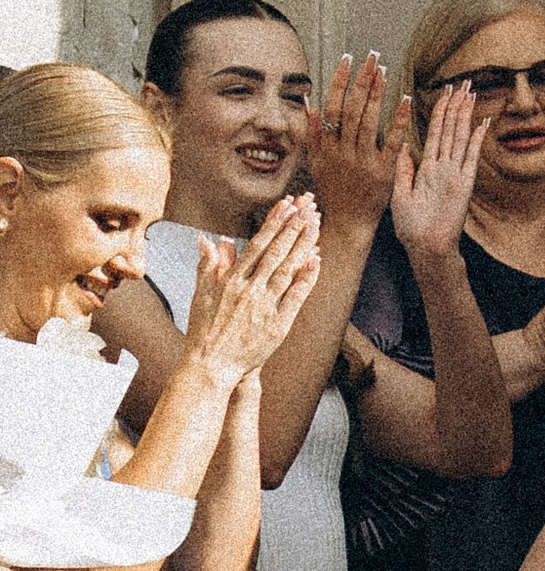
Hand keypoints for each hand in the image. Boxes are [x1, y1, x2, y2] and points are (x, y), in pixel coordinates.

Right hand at [182, 194, 325, 386]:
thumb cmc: (203, 330)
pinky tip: (317, 261)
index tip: (287, 206)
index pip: (256, 245)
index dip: (273, 224)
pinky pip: (296, 298)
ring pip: (287, 270)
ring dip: (303, 246)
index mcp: (230, 281)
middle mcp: (248, 290)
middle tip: (308, 207)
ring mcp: (264, 307)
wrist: (210, 365)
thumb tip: (207, 240)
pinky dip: (307, 278)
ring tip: (316, 225)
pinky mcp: (277, 325)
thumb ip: (207, 265)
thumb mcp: (200, 294)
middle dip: (293, 228)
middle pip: (275, 253)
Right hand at [301, 53, 402, 237]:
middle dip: (362, 81)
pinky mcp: (383, 173)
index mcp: (327, 147)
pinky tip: (406, 101)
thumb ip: (312, 133)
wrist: (348, 224)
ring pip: (369, 122)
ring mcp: (363, 162)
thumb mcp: (315, 163)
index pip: (332, 107)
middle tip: (372, 57)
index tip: (348, 59)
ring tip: (384, 72)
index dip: (339, 82)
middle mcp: (343, 152)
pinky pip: (392, 143)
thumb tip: (309, 102)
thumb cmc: (334, 191)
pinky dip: (398, 121)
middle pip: (351, 109)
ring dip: (377, 94)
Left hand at [388, 82, 489, 266]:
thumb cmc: (411, 227)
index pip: (434, 132)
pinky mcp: (464, 183)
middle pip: (450, 129)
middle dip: (456, 105)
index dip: (439, 111)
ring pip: (460, 137)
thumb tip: (402, 145)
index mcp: (427, 168)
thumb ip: (403, 168)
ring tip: (471, 93)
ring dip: (466, 115)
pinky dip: (477, 139)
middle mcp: (443, 167)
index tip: (444, 93)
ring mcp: (455, 173)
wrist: (425, 247)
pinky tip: (483, 122)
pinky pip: (470, 156)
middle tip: (463, 83)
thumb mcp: (400, 193)